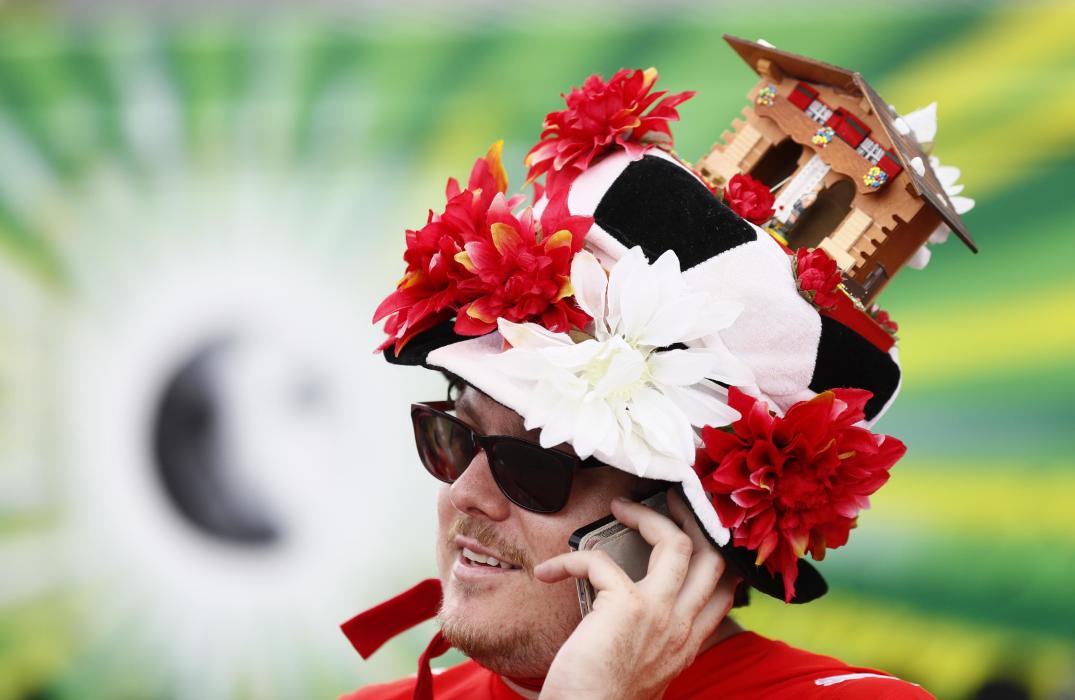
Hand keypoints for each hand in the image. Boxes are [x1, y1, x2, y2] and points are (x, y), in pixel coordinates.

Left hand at [534, 490, 738, 699]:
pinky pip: (600, 560)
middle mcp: (682, 626)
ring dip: (645, 516)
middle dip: (692, 519)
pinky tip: (549, 571)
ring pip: (676, 543)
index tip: (694, 532)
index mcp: (687, 642)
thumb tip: (630, 610)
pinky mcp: (625, 606)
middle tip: (668, 501)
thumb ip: (650, 638)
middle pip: (712, 556)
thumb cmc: (601, 699)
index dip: (715, 554)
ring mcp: (660, 614)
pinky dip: (570, 560)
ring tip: (620, 508)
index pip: (725, 590)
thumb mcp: (643, 669)